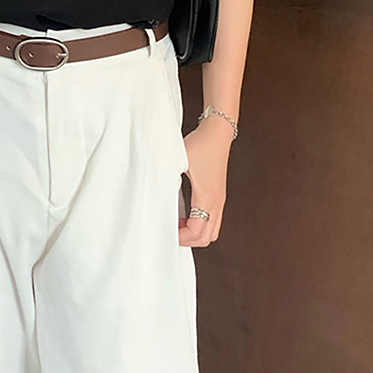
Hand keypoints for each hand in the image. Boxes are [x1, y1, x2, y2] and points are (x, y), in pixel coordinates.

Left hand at [178, 117, 234, 246]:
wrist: (218, 132)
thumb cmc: (200, 144)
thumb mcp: (177, 160)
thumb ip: (165, 177)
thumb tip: (152, 190)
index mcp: (207, 196)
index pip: (197, 231)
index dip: (180, 237)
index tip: (165, 230)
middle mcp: (217, 201)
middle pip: (207, 237)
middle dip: (188, 240)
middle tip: (171, 231)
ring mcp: (220, 199)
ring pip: (212, 231)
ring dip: (195, 233)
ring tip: (178, 224)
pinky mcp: (219, 195)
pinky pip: (213, 220)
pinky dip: (200, 224)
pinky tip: (185, 215)